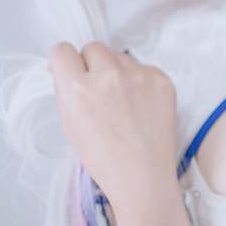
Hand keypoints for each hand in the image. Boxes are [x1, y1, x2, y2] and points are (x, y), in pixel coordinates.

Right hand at [47, 41, 179, 207]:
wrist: (142, 176)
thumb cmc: (102, 157)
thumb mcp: (70, 124)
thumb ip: (66, 91)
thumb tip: (66, 66)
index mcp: (78, 89)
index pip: (62, 50)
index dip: (65, 62)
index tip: (71, 72)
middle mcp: (108, 75)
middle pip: (93, 48)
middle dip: (92, 64)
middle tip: (99, 90)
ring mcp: (138, 76)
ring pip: (120, 57)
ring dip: (118, 72)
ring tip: (123, 103)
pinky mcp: (162, 80)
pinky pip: (144, 68)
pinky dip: (141, 82)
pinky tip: (141, 106)